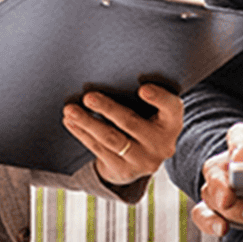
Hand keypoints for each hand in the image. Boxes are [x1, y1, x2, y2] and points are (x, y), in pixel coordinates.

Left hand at [62, 84, 182, 186]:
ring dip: (88, 123)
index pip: (171, 107)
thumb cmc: (144, 121)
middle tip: (88, 97)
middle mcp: (162, 144)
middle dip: (108, 108)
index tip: (142, 89)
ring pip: (111, 139)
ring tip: (70, 110)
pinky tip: (71, 122)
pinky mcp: (124, 170)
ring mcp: (143, 160)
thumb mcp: (153, 111)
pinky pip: (99, 150)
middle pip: (132, 123)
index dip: (159, 98)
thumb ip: (143, 96)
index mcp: (172, 123)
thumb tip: (110, 71)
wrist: (140, 160)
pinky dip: (82, 134)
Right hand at [192, 110, 242, 237]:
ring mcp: (222, 186)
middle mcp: (229, 161)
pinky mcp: (222, 209)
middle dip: (222, 186)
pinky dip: (209, 222)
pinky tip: (223, 229)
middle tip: (231, 197)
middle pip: (216, 170)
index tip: (239, 159)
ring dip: (227, 209)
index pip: (238, 136)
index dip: (237, 147)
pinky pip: (205, 214)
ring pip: (211, 195)